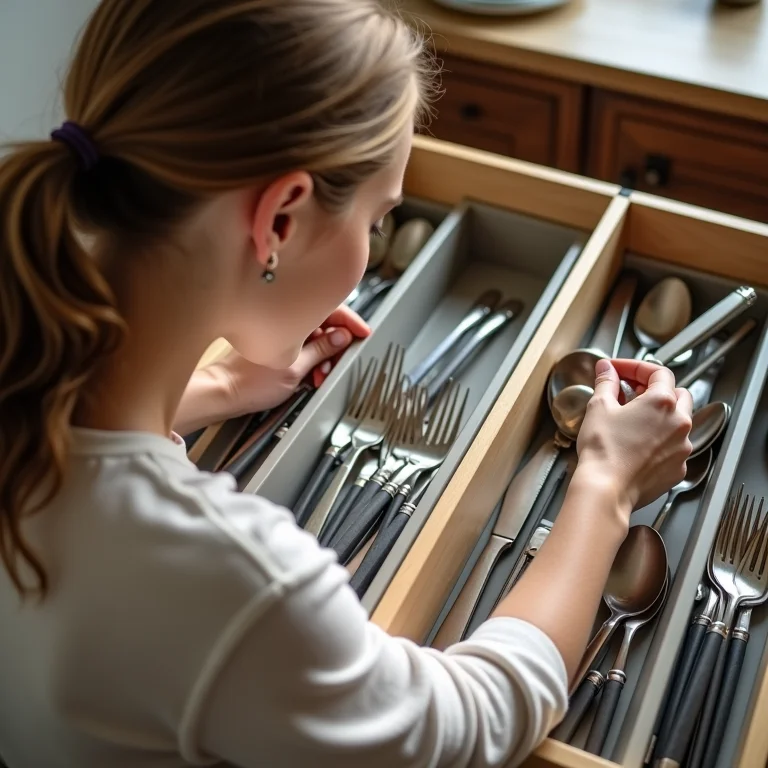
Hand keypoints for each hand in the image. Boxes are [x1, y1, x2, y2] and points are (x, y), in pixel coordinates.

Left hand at [206, 305, 369, 416]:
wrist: (224, 391)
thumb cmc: (252, 381)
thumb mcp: (296, 368)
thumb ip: (323, 349)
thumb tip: (344, 336)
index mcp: (291, 320)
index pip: (331, 310)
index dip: (351, 322)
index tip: (363, 334)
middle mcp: (286, 320)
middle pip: (325, 323)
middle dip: (337, 345)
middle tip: (341, 363)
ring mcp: (281, 331)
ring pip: (315, 336)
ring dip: (325, 355)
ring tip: (321, 375)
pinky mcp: (277, 342)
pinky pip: (303, 344)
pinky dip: (312, 359)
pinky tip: (312, 375)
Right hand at [575, 358, 692, 512]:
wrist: (606, 489)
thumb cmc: (604, 451)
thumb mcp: (599, 407)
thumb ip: (606, 382)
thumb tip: (606, 370)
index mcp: (662, 402)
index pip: (657, 372)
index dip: (635, 367)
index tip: (618, 370)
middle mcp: (679, 423)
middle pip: (676, 393)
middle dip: (654, 389)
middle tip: (629, 392)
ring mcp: (682, 447)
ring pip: (678, 421)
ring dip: (660, 415)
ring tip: (633, 420)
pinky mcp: (677, 468)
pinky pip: (674, 446)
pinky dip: (660, 440)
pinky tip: (638, 445)